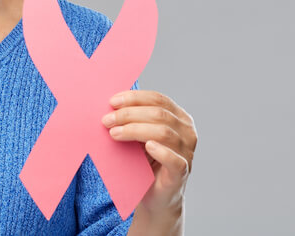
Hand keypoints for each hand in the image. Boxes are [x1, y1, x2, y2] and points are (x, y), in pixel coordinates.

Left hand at [101, 90, 196, 219]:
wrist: (153, 195)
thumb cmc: (145, 160)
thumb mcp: (139, 135)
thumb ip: (133, 119)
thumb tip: (111, 105)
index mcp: (179, 118)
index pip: (158, 99)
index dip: (134, 98)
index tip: (112, 101)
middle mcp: (187, 132)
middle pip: (159, 114)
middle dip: (129, 114)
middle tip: (107, 120)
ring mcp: (187, 152)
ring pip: (163, 132)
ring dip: (135, 129)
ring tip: (114, 133)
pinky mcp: (181, 173)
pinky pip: (174, 160)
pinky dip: (161, 151)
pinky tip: (147, 146)